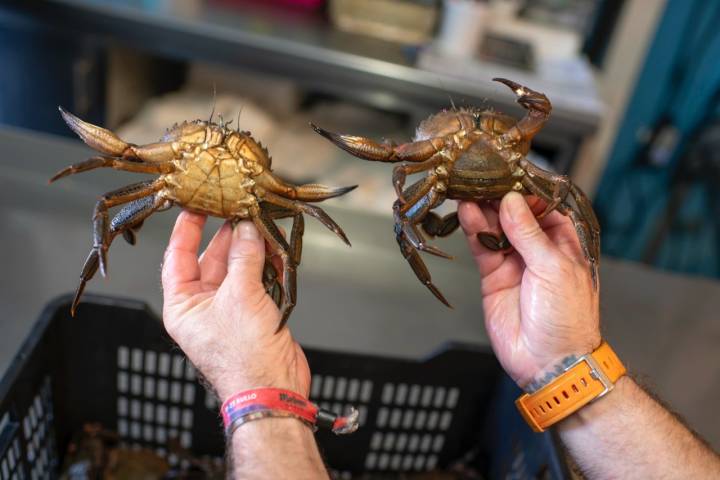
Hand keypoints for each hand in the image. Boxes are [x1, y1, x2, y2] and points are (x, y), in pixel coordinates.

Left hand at [161, 211, 310, 401]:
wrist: (273, 389)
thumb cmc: (243, 356)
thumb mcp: (240, 295)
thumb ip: (244, 256)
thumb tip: (246, 228)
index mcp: (183, 304)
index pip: (177, 257)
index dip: (187, 229)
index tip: (197, 204)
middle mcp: (203, 305)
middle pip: (212, 259)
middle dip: (228, 236)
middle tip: (242, 211)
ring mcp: (229, 309)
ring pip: (237, 268)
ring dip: (251, 249)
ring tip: (263, 227)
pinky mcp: (254, 313)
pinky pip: (256, 280)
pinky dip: (266, 265)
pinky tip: (275, 250)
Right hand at [458, 192, 600, 390]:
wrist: (549, 361)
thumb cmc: (567, 318)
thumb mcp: (554, 268)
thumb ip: (528, 233)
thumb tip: (511, 201)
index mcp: (565, 241)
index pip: (545, 204)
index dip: (526, 186)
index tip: (508, 168)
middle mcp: (539, 247)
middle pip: (516, 212)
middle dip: (499, 193)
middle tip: (480, 173)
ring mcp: (515, 260)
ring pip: (495, 225)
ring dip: (483, 208)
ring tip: (467, 188)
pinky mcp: (493, 274)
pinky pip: (482, 246)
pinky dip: (473, 229)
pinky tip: (466, 212)